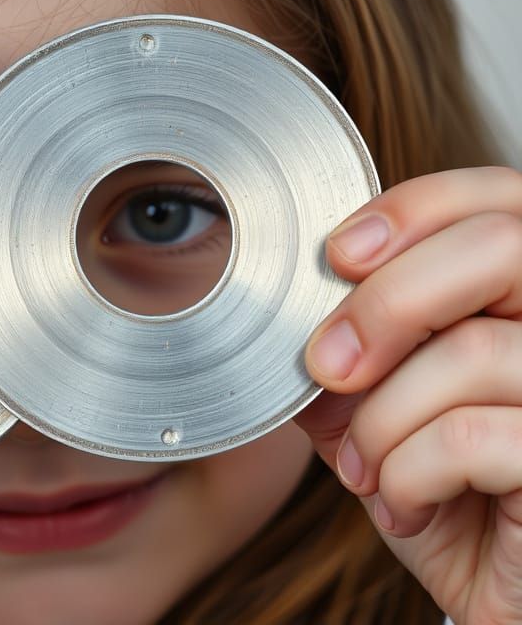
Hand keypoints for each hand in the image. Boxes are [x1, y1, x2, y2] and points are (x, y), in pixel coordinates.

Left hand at [295, 166, 521, 623]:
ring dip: (384, 420)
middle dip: (386, 303)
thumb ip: (348, 348)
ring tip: (366, 467)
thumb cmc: (449, 490)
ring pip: (473, 352)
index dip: (414, 208)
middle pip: (499, 246)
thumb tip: (286, 304)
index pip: (499, 198)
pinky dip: (409, 473)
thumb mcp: (382, 405)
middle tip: (328, 364)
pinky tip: (403, 503)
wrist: (498, 591)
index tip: (337, 255)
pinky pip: (476, 438)